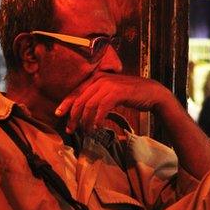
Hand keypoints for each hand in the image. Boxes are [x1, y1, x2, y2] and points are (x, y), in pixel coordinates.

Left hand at [55, 73, 174, 133]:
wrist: (151, 92)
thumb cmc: (129, 94)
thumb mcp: (109, 93)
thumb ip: (96, 97)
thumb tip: (80, 111)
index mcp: (96, 77)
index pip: (76, 91)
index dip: (66, 103)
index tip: (58, 114)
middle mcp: (100, 79)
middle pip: (80, 100)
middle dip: (73, 116)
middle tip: (70, 129)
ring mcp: (108, 85)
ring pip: (89, 105)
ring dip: (85, 121)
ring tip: (86, 131)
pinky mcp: (117, 92)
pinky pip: (101, 108)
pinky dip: (98, 120)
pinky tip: (98, 127)